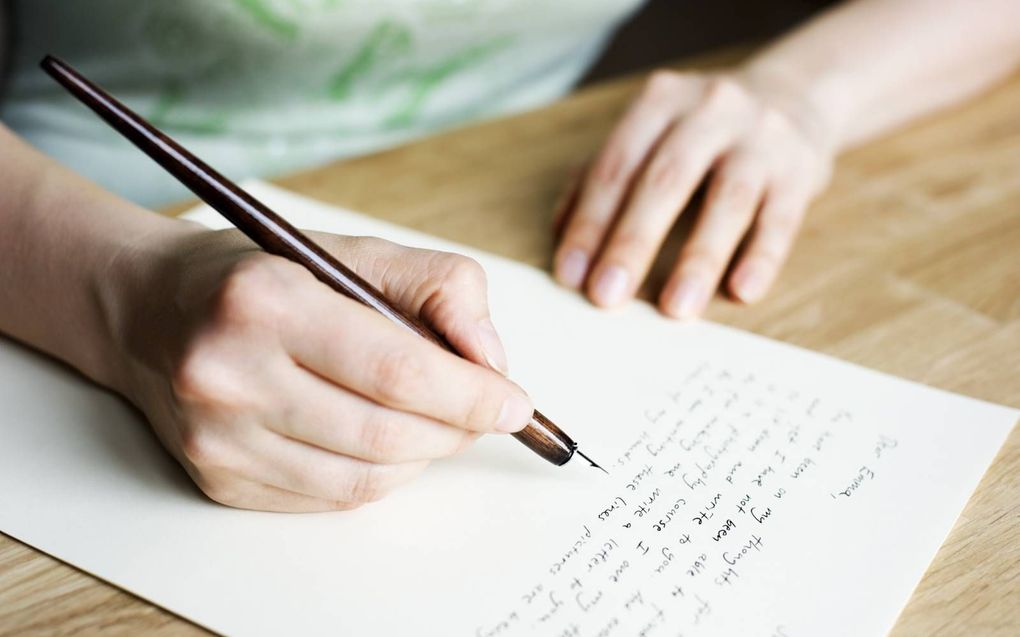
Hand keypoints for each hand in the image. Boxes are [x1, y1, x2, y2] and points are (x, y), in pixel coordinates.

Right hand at [108, 227, 531, 511]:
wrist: (151, 311)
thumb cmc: (264, 276)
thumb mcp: (355, 251)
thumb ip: (440, 288)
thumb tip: (491, 361)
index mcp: (267, 301)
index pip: (395, 368)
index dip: (469, 394)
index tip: (513, 403)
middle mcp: (230, 374)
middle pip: (384, 431)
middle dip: (456, 429)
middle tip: (483, 413)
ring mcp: (218, 437)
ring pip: (363, 477)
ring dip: (423, 456)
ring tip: (435, 424)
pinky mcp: (217, 479)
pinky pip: (329, 499)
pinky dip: (379, 475)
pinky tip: (384, 442)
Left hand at [553, 69, 833, 316]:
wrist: (794, 95)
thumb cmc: (699, 130)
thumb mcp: (650, 133)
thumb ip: (602, 176)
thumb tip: (561, 236)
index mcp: (660, 102)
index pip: (616, 167)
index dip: (590, 222)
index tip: (570, 275)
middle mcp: (710, 111)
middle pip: (665, 182)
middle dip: (631, 243)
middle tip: (606, 297)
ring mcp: (761, 138)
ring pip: (727, 201)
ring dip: (698, 258)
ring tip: (676, 310)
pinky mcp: (801, 170)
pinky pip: (781, 218)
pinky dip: (762, 256)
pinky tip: (742, 291)